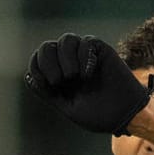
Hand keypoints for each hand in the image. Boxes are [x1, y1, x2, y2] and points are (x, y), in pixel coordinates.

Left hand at [26, 34, 153, 135]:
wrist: (124, 114)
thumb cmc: (98, 114)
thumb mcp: (67, 106)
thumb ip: (48, 93)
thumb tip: (29, 77)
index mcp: (58, 75)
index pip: (38, 60)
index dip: (36, 67)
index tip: (44, 82)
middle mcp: (69, 62)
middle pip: (48, 46)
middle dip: (47, 62)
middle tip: (58, 81)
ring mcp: (84, 55)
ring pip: (66, 39)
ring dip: (65, 58)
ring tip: (74, 77)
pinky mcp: (101, 50)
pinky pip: (86, 42)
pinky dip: (84, 56)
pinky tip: (88, 74)